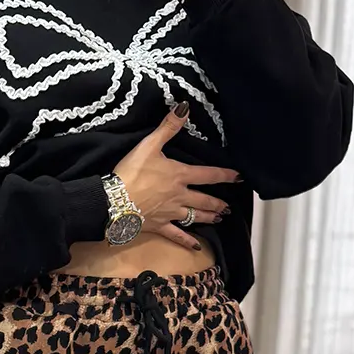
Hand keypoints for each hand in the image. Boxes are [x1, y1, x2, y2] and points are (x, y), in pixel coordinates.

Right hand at [114, 103, 241, 247]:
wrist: (115, 201)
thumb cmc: (132, 172)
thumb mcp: (149, 145)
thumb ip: (168, 127)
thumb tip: (184, 107)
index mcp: (180, 175)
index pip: (208, 174)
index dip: (224, 175)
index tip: (238, 177)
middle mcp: (180, 196)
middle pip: (204, 199)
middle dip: (218, 202)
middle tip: (230, 205)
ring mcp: (171, 213)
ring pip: (195, 216)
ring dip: (209, 217)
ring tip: (220, 217)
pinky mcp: (160, 226)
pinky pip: (177, 235)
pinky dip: (187, 240)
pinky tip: (197, 246)